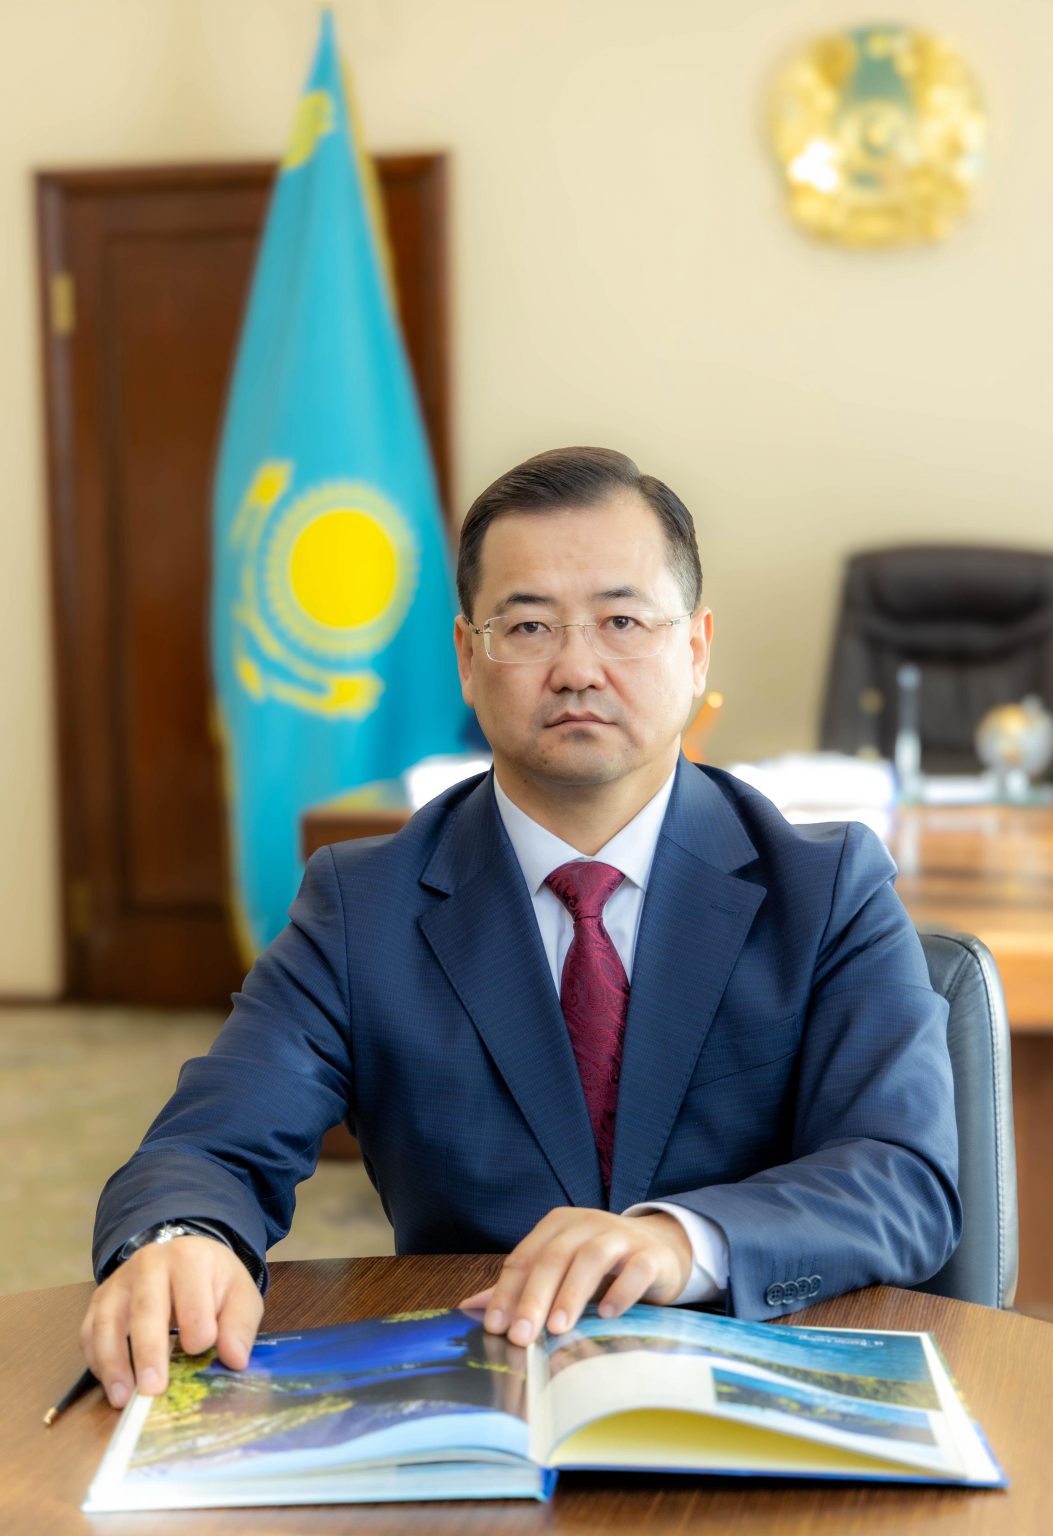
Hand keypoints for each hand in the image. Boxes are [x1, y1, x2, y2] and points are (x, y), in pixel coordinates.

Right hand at [79, 1237, 263, 1407]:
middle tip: (153, 1389)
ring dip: (113, 1363)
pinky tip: (112, 1385)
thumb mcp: (239, 1294)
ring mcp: (120, 1282)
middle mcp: (149, 1264)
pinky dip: (96, 1361)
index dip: (196, 1324)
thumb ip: (239, 1324)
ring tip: (124, 1398)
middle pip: (144, 1308)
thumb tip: (234, 1359)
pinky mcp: (100, 1301)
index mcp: (189, 1258)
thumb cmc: (213, 1282)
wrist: (184, 1258)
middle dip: (148, 1351)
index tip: (201, 1350)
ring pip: (107, 1321)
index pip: (190, 1292)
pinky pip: (89, 1332)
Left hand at [458, 1208, 691, 1345]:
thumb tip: (470, 1308)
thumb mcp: (560, 1269)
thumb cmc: (602, 1265)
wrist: (662, 1249)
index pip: (525, 1257)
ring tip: (557, 1328)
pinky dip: (620, 1292)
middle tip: (521, 1335)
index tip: (495, 1326)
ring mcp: (621, 1236)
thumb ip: (520, 1287)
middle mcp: (587, 1223)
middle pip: (554, 1257)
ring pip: (591, 1259)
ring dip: (571, 1294)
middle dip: (534, 1297)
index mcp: (558, 1225)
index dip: (507, 1291)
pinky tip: (606, 1314)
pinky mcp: (650, 1255)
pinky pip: (635, 1270)